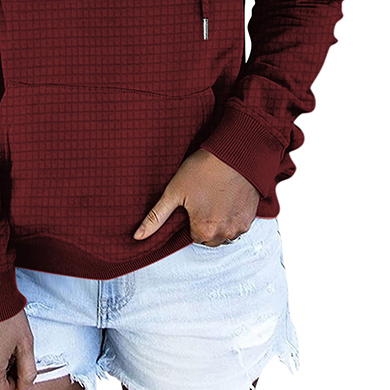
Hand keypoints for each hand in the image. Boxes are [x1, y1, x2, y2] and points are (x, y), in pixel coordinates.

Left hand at [133, 148, 260, 245]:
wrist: (237, 152)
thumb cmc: (204, 169)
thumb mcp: (174, 191)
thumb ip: (156, 217)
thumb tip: (137, 237)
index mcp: (204, 231)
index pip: (192, 236)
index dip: (190, 218)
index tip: (192, 202)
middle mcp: (225, 234)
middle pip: (209, 237)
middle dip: (205, 223)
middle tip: (203, 198)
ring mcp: (241, 226)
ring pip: (225, 232)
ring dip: (220, 220)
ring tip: (216, 196)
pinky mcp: (252, 217)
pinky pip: (239, 224)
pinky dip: (233, 214)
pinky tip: (228, 196)